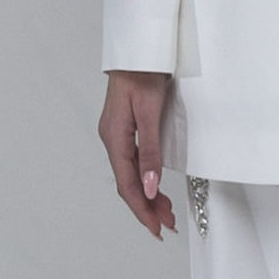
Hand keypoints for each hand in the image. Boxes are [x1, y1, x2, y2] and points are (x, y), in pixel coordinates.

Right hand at [98, 70, 176, 238]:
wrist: (138, 50)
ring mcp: (117, 135)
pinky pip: (133, 162)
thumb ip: (150, 151)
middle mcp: (112, 140)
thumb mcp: (150, 112)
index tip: (156, 228)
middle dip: (146, 207)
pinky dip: (145, 178)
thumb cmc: (143, 74)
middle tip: (166, 225)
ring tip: (165, 212)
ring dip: (147, 195)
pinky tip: (154, 187)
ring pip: (131, 174)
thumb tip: (150, 187)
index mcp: (114, 139)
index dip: (142, 209)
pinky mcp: (125, 128)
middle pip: (128, 184)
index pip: (128, 185)